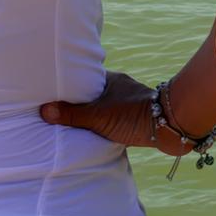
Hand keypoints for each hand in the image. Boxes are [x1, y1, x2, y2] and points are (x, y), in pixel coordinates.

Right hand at [39, 72, 190, 155]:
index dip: (68, 86)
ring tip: (74, 126)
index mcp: (110, 80)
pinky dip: (105, 126)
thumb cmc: (134, 115)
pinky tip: (97, 135)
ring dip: (94, 116)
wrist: (171, 126)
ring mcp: (129, 102)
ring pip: (105, 108)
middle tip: (59, 112)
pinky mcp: (137, 118)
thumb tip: (44, 110)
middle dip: (79, 103)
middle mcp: (120, 88)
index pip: (83, 80)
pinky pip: (114, 120)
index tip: (53, 93)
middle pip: (93, 95)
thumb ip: (72, 114)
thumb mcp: (98, 116)